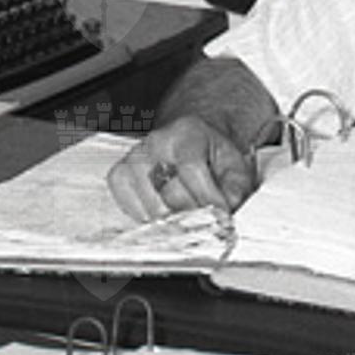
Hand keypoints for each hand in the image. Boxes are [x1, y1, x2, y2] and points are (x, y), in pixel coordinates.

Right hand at [107, 118, 257, 219]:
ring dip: (172, 220)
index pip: (192, 169)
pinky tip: (164, 212)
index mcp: (187, 133)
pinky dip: (149, 218)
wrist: (194, 143)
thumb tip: (225, 215)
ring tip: (186, 214)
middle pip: (169, 194)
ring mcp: (133, 159)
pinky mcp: (119, 176)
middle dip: (193, 215)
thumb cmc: (212, 156)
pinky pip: (129, 208)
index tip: (221, 217)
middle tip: (206, 219)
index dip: (208, 198)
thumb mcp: (236, 167)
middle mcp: (155, 143)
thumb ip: (235, 190)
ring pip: (150, 208)